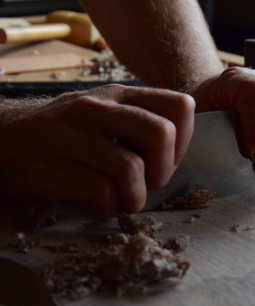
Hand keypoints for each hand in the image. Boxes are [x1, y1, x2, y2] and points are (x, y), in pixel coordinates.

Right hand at [0, 84, 194, 215]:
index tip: (165, 160)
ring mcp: (74, 136)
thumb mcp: (106, 117)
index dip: (183, 141)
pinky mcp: (53, 167)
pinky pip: (101, 192)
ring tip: (122, 199)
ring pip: (131, 169)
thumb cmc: (68, 135)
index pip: (180, 106)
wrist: (6, 140)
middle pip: (161, 134)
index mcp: (121, 96)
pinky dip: (108, 207)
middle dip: (163, 170)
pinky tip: (98, 203)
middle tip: (148, 182)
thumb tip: (176, 149)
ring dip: (135, 197)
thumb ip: (141, 125)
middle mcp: (100, 109)